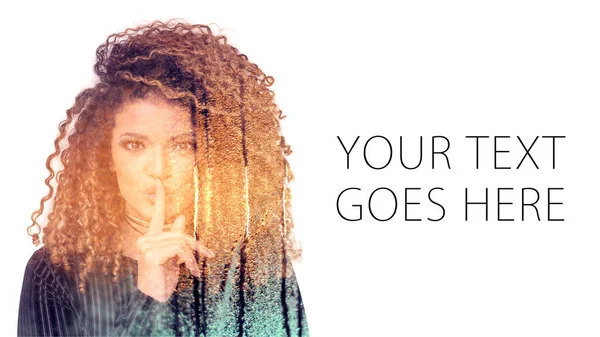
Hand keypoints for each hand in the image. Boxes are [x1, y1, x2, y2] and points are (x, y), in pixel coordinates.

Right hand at [136, 179, 214, 301]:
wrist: (156, 296)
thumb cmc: (164, 277)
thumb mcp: (174, 255)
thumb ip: (176, 236)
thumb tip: (181, 216)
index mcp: (150, 238)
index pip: (156, 215)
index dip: (159, 198)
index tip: (159, 181)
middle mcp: (145, 240)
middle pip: (178, 233)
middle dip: (196, 244)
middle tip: (209, 255)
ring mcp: (146, 247)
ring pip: (181, 241)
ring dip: (194, 256)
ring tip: (196, 270)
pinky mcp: (151, 254)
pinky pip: (179, 249)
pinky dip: (190, 260)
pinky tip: (193, 272)